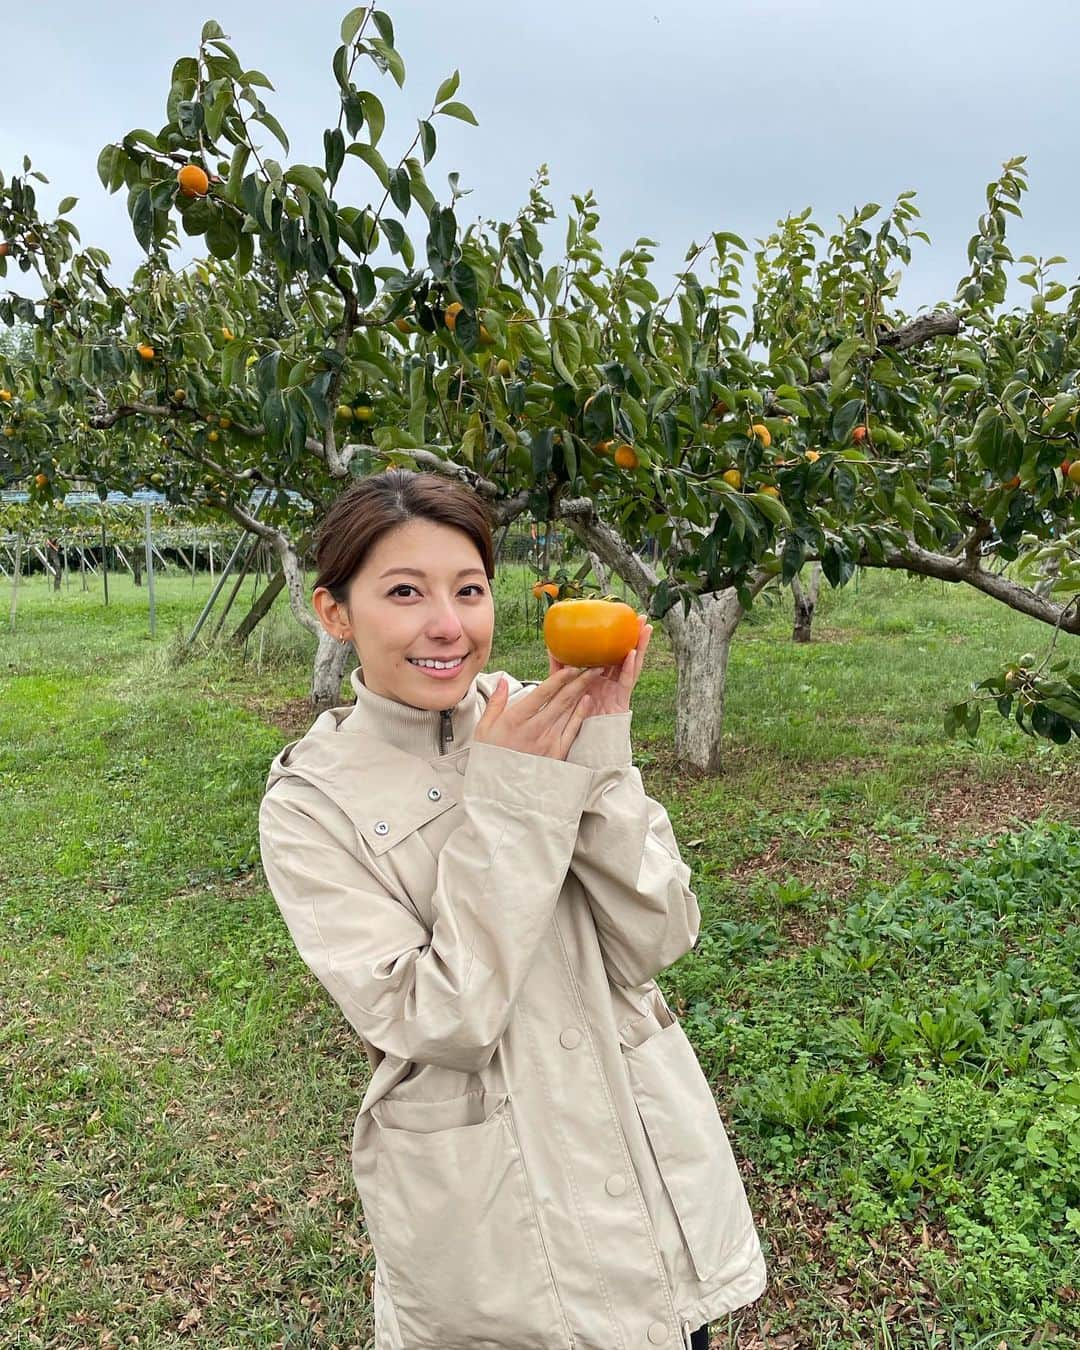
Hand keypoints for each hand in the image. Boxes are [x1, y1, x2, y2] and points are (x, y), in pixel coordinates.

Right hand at [474, 665, 603, 760]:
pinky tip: (587, 701)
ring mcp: (547, 743)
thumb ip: (495, 703)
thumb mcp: (483, 729)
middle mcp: (534, 729)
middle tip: (593, 665)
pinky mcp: (556, 755)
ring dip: (582, 692)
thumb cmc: (489, 759)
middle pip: (561, 700)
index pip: (542, 693)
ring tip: (594, 677)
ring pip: (568, 712)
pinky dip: (580, 714)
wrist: (499, 792)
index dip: (559, 678)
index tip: (570, 665)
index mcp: (515, 720)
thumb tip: (502, 681)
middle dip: (578, 680)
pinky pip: (571, 730)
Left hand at [547, 613, 651, 716]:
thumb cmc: (573, 718)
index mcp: (599, 677)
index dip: (617, 636)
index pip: (611, 652)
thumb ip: (559, 670)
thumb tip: (551, 647)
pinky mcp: (620, 703)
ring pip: (632, 665)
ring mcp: (617, 691)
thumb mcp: (564, 688)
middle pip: (625, 655)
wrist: (579, 745)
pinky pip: (626, 682)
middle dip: (633, 636)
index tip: (620, 617)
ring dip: (640, 646)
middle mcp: (611, 682)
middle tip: (639, 617)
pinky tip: (632, 653)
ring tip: (645, 628)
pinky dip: (629, 668)